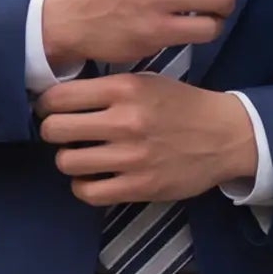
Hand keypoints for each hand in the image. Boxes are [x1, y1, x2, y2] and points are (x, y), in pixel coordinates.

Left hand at [36, 70, 258, 203]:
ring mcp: (132, 157)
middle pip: (54, 130)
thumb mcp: (146, 82)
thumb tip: (61, 99)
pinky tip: (93, 179)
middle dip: (52, 132)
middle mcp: (125, 121)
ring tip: (80, 157)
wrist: (225, 136)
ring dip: (68, 160)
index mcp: (124, 89)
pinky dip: (83, 186)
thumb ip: (107, 88)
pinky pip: (89, 192)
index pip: (59, 98)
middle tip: (62, 135)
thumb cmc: (182, 106)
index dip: (47, 105)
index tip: (52, 111)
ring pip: (67, 162)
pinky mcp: (141, 186)